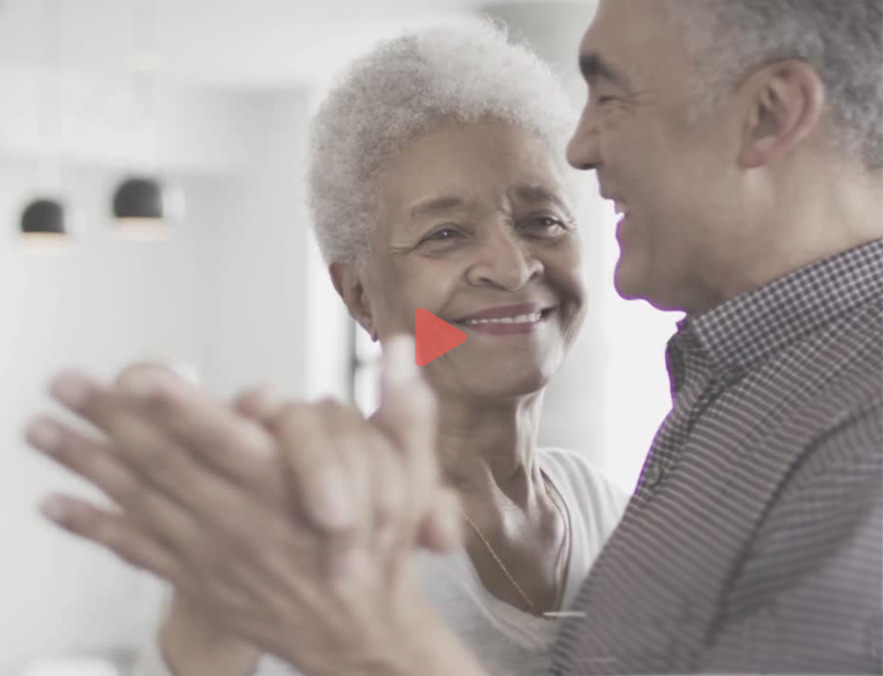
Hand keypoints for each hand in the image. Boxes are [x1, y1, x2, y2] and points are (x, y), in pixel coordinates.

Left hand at [25, 337, 463, 673]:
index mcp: (289, 489)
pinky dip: (92, 526)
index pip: (229, 440)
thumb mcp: (413, 477)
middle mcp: (240, 518)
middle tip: (62, 382)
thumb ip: (407, 412)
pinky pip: (136, 549)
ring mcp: (211, 549)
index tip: (139, 379)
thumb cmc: (384, 549)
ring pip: (140, 499)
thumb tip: (407, 347)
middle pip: (164, 461)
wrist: (360, 632)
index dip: (183, 409)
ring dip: (86, 462)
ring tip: (40, 429)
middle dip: (109, 419)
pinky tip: (53, 505)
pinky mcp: (196, 575)